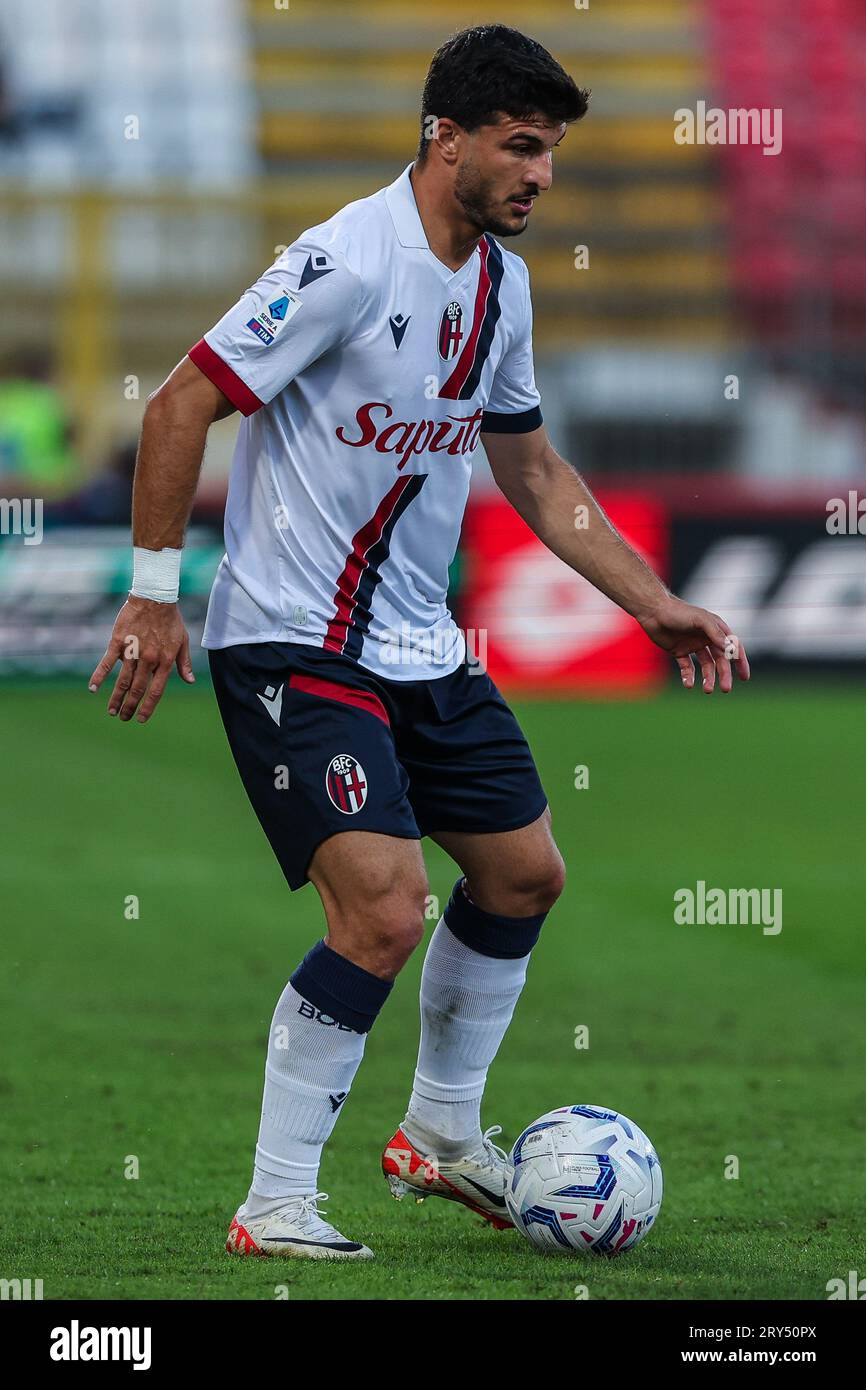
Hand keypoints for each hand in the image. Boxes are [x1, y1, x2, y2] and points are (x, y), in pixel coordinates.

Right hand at [89, 596, 194, 722]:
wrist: (155, 597)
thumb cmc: (170, 619)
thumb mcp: (183, 641)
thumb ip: (184, 663)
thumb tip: (190, 681)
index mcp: (165, 661)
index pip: (156, 691)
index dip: (148, 707)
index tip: (141, 719)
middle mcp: (148, 660)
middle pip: (137, 690)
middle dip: (130, 707)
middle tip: (123, 718)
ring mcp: (132, 652)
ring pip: (122, 681)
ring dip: (116, 698)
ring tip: (111, 712)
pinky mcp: (118, 642)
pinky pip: (106, 662)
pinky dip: (99, 676)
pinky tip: (93, 689)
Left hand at [638, 595, 749, 692]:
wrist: (653, 611)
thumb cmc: (678, 612)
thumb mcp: (700, 620)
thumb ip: (715, 633)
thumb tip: (730, 648)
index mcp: (716, 629)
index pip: (733, 647)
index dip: (740, 662)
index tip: (744, 677)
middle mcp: (706, 638)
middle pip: (720, 660)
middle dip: (724, 675)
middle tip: (726, 689)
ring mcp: (693, 645)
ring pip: (705, 666)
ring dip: (708, 678)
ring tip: (707, 690)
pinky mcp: (679, 651)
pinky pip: (687, 667)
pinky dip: (689, 676)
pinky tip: (689, 684)